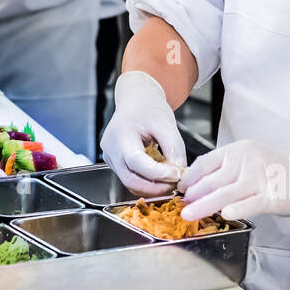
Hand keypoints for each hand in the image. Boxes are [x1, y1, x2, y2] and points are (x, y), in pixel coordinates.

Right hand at [99, 71, 186, 197]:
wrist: (136, 101)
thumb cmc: (148, 108)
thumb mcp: (166, 122)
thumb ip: (174, 147)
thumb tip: (179, 172)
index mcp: (120, 135)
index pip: (136, 162)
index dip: (158, 173)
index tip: (177, 174)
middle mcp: (111, 149)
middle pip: (130, 179)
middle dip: (156, 187)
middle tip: (176, 183)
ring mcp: (110, 158)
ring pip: (130, 183)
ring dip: (152, 187)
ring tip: (170, 179)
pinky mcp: (115, 164)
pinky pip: (131, 179)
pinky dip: (147, 182)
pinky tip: (160, 175)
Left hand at [179, 139, 289, 222]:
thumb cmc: (276, 168)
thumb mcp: (250, 157)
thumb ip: (227, 167)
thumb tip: (199, 183)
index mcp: (238, 150)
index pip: (206, 162)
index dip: (190, 177)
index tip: (181, 188)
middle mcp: (246, 162)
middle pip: (212, 180)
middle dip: (193, 194)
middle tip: (181, 204)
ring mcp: (259, 179)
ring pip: (224, 194)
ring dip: (204, 205)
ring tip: (189, 213)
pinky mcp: (271, 196)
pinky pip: (248, 204)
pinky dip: (235, 210)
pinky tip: (223, 215)